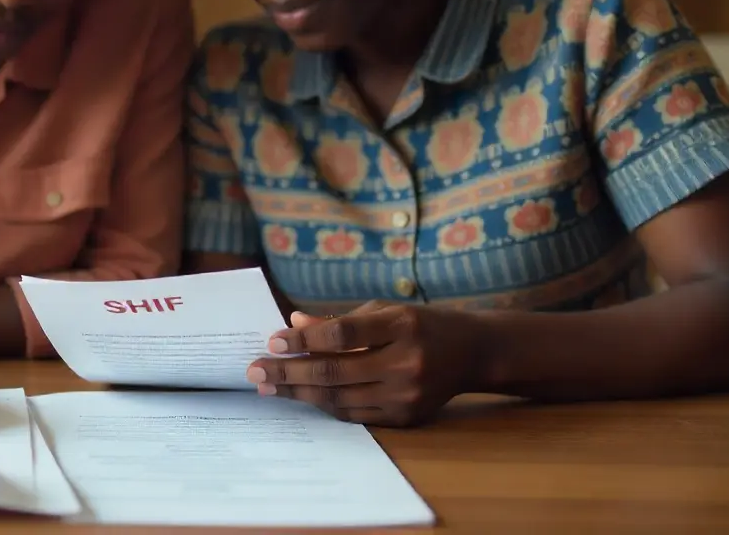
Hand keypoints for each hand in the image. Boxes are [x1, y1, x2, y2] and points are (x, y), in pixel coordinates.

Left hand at [246, 301, 486, 426]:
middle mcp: (406, 362)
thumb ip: (340, 321)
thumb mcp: (384, 310)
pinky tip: (300, 397)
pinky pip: (354, 414)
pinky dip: (324, 405)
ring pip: (340, 398)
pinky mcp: (406, 418)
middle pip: (335, 372)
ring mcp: (407, 395)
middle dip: (289, 372)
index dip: (304, 340)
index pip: (343, 335)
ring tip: (268, 386)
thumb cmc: (420, 324)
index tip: (272, 340)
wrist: (472, 353)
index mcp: (401, 325)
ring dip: (299, 394)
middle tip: (255, 370)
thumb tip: (294, 323)